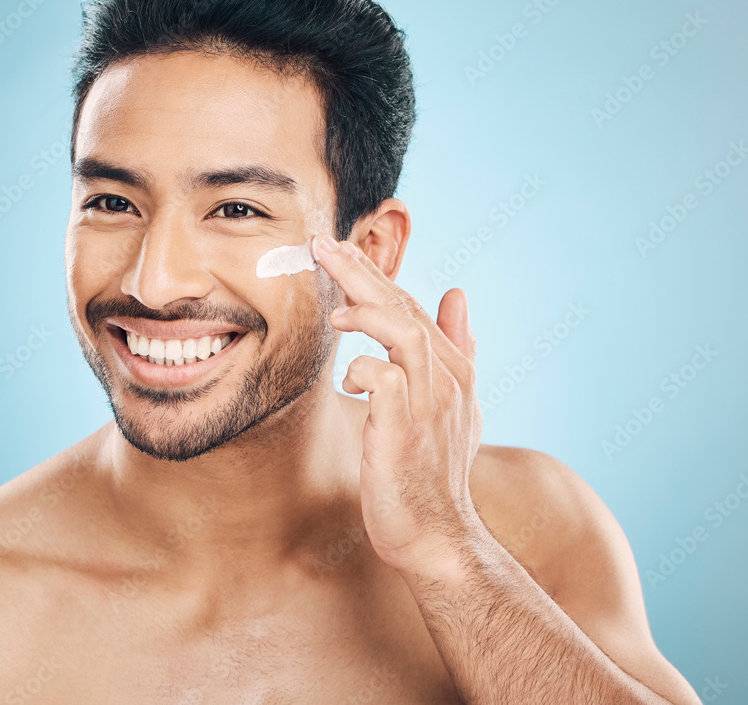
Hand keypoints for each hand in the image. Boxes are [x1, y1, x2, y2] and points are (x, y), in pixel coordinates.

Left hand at [312, 234, 482, 569]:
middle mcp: (446, 379)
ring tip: (335, 312)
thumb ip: (457, 348)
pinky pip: (385, 380)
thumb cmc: (434, 469)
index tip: (337, 248)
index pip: (409, 304)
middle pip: (403, 307)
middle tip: (322, 244)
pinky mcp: (405, 431)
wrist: (437, 535)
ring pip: (402, 332)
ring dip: (365, 312)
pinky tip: (347, 377)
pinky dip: (362, 369)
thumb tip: (457, 293)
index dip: (373, 273)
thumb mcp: (456, 406)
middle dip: (360, 271)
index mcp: (453, 368)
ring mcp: (429, 404)